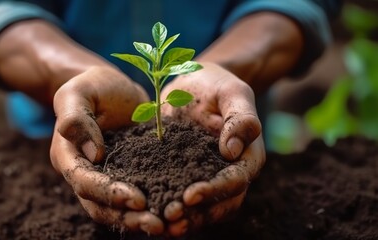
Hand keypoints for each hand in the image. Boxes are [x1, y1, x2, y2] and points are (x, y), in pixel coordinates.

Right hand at [50, 66, 164, 234]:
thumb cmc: (92, 85)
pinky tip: (174, 209)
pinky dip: (152, 205)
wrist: (112, 87)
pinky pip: (137, 194)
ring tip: (168, 225)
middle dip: (127, 217)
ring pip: (117, 208)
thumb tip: (93, 154)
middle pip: (100, 205)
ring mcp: (107, 176)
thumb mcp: (79, 91)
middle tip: (157, 224)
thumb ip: (76, 117)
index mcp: (67, 155)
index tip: (138, 199)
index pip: (84, 182)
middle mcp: (85, 172)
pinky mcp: (128, 173)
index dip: (108, 193)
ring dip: (139, 220)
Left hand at [161, 62, 264, 235]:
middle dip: (196, 214)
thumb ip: (240, 118)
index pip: (235, 181)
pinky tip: (147, 212)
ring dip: (182, 219)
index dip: (214, 191)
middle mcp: (229, 173)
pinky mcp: (184, 174)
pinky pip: (179, 195)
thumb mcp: (232, 92)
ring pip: (201, 208)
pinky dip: (166, 205)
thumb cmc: (217, 84)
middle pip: (219, 204)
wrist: (196, 83)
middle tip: (169, 218)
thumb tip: (231, 152)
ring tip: (159, 224)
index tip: (190, 195)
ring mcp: (206, 176)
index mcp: (246, 156)